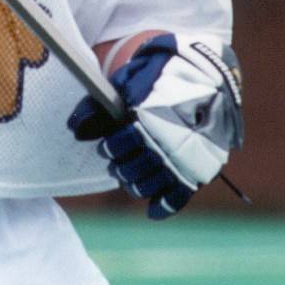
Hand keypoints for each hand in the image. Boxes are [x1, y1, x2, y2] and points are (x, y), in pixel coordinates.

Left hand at [68, 34, 243, 219]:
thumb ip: (100, 105)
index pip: (121, 145)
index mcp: (151, 119)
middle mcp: (168, 142)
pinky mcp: (200, 169)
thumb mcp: (128, 80)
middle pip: (133, 170)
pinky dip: (163, 207)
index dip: (111, 148)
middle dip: (120, 168)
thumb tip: (74, 129)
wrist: (210, 73)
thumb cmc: (162, 76)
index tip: (107, 146)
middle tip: (117, 162)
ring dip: (135, 185)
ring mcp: (185, 158)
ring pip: (150, 186)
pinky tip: (151, 210)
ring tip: (130, 176)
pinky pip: (179, 198)